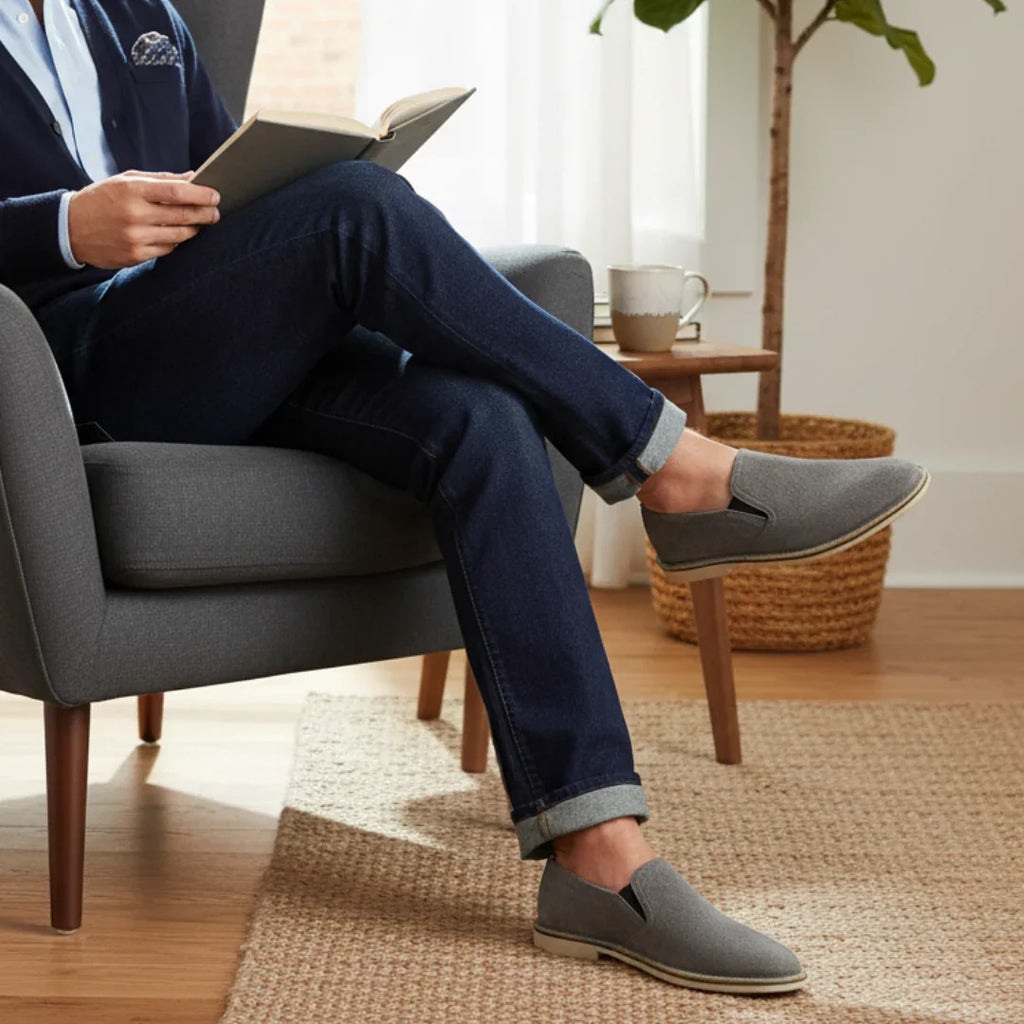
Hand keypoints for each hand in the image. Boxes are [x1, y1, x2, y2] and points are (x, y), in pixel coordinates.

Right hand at [67, 170, 220, 268]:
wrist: (70, 228)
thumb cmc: (102, 200)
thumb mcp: (125, 181)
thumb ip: (160, 180)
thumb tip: (193, 177)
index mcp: (132, 191)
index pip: (177, 192)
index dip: (201, 195)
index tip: (215, 195)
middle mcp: (135, 215)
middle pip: (183, 215)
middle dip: (205, 214)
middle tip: (216, 212)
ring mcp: (136, 237)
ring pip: (179, 236)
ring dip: (193, 229)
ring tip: (199, 223)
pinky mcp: (136, 255)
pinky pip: (167, 249)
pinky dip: (175, 242)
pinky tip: (175, 235)